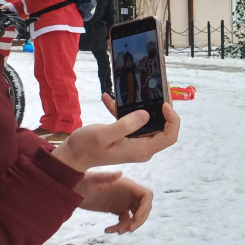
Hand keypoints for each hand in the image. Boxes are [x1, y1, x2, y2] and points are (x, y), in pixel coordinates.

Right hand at [51, 94, 179, 172]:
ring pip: (150, 123)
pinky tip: (109, 99)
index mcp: (141, 150)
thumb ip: (125, 125)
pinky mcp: (128, 137)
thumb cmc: (85, 147)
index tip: (164, 104)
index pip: (169, 136)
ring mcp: (136, 143)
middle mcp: (143, 148)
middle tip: (158, 89)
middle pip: (163, 127)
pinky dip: (124, 111)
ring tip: (139, 89)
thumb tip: (146, 114)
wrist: (72, 155)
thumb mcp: (104, 135)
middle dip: (163, 108)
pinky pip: (133, 122)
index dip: (173, 119)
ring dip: (144, 106)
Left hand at [76, 171, 153, 233]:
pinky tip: (108, 230)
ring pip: (136, 215)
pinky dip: (120, 227)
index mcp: (126, 185)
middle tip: (127, 230)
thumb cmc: (81, 181)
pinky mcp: (116, 208)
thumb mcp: (92, 179)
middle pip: (144, 207)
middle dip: (139, 220)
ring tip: (116, 231)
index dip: (145, 208)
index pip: (146, 195)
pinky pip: (125, 220)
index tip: (136, 219)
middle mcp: (127, 193)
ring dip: (130, 225)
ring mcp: (123, 201)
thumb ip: (106, 176)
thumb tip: (120, 173)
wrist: (71, 188)